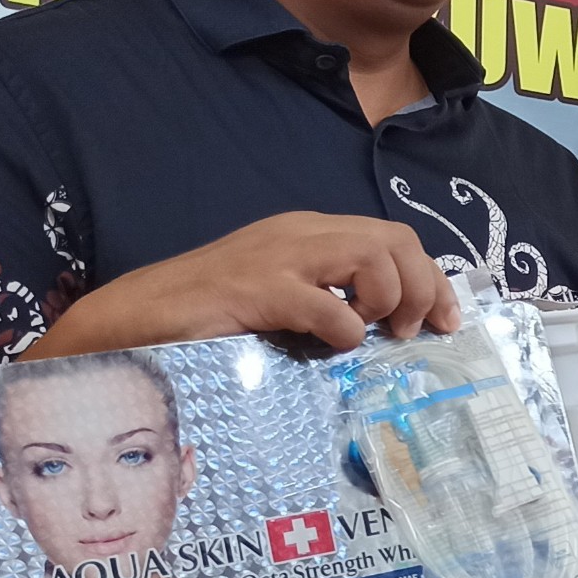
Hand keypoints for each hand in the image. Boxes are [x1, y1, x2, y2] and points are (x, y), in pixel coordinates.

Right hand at [36, 212, 459, 356]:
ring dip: (385, 299)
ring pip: (370, 254)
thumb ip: (329, 300)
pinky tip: (330, 343)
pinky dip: (343, 328)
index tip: (443, 322)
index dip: (430, 278)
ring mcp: (278, 257)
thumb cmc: (208, 316)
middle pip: (393, 239)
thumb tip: (385, 331)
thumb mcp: (282, 299)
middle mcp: (300, 234)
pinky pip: (325, 302)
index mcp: (310, 234)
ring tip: (369, 332)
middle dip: (421, 287)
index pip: (392, 237)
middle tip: (411, 331)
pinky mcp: (256, 288)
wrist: (135, 316)